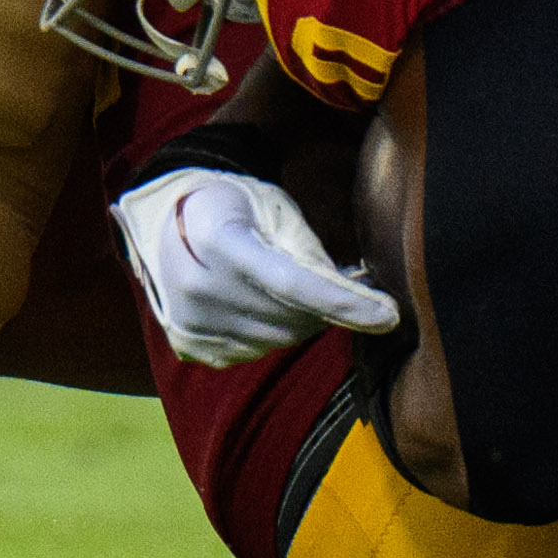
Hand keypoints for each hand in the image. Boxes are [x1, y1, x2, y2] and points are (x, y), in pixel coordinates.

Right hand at [112, 167, 401, 367]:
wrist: (168, 221)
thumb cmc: (234, 205)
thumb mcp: (271, 207)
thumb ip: (308, 250)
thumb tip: (355, 292)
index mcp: (217, 240)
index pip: (292, 282)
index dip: (345, 302)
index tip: (389, 315)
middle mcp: (197, 289)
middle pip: (290, 317)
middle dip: (329, 306)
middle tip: (345, 287)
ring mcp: (190, 323)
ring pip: (278, 340)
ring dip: (304, 321)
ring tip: (301, 290)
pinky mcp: (191, 346)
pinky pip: (255, 352)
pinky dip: (275, 332)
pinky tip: (269, 305)